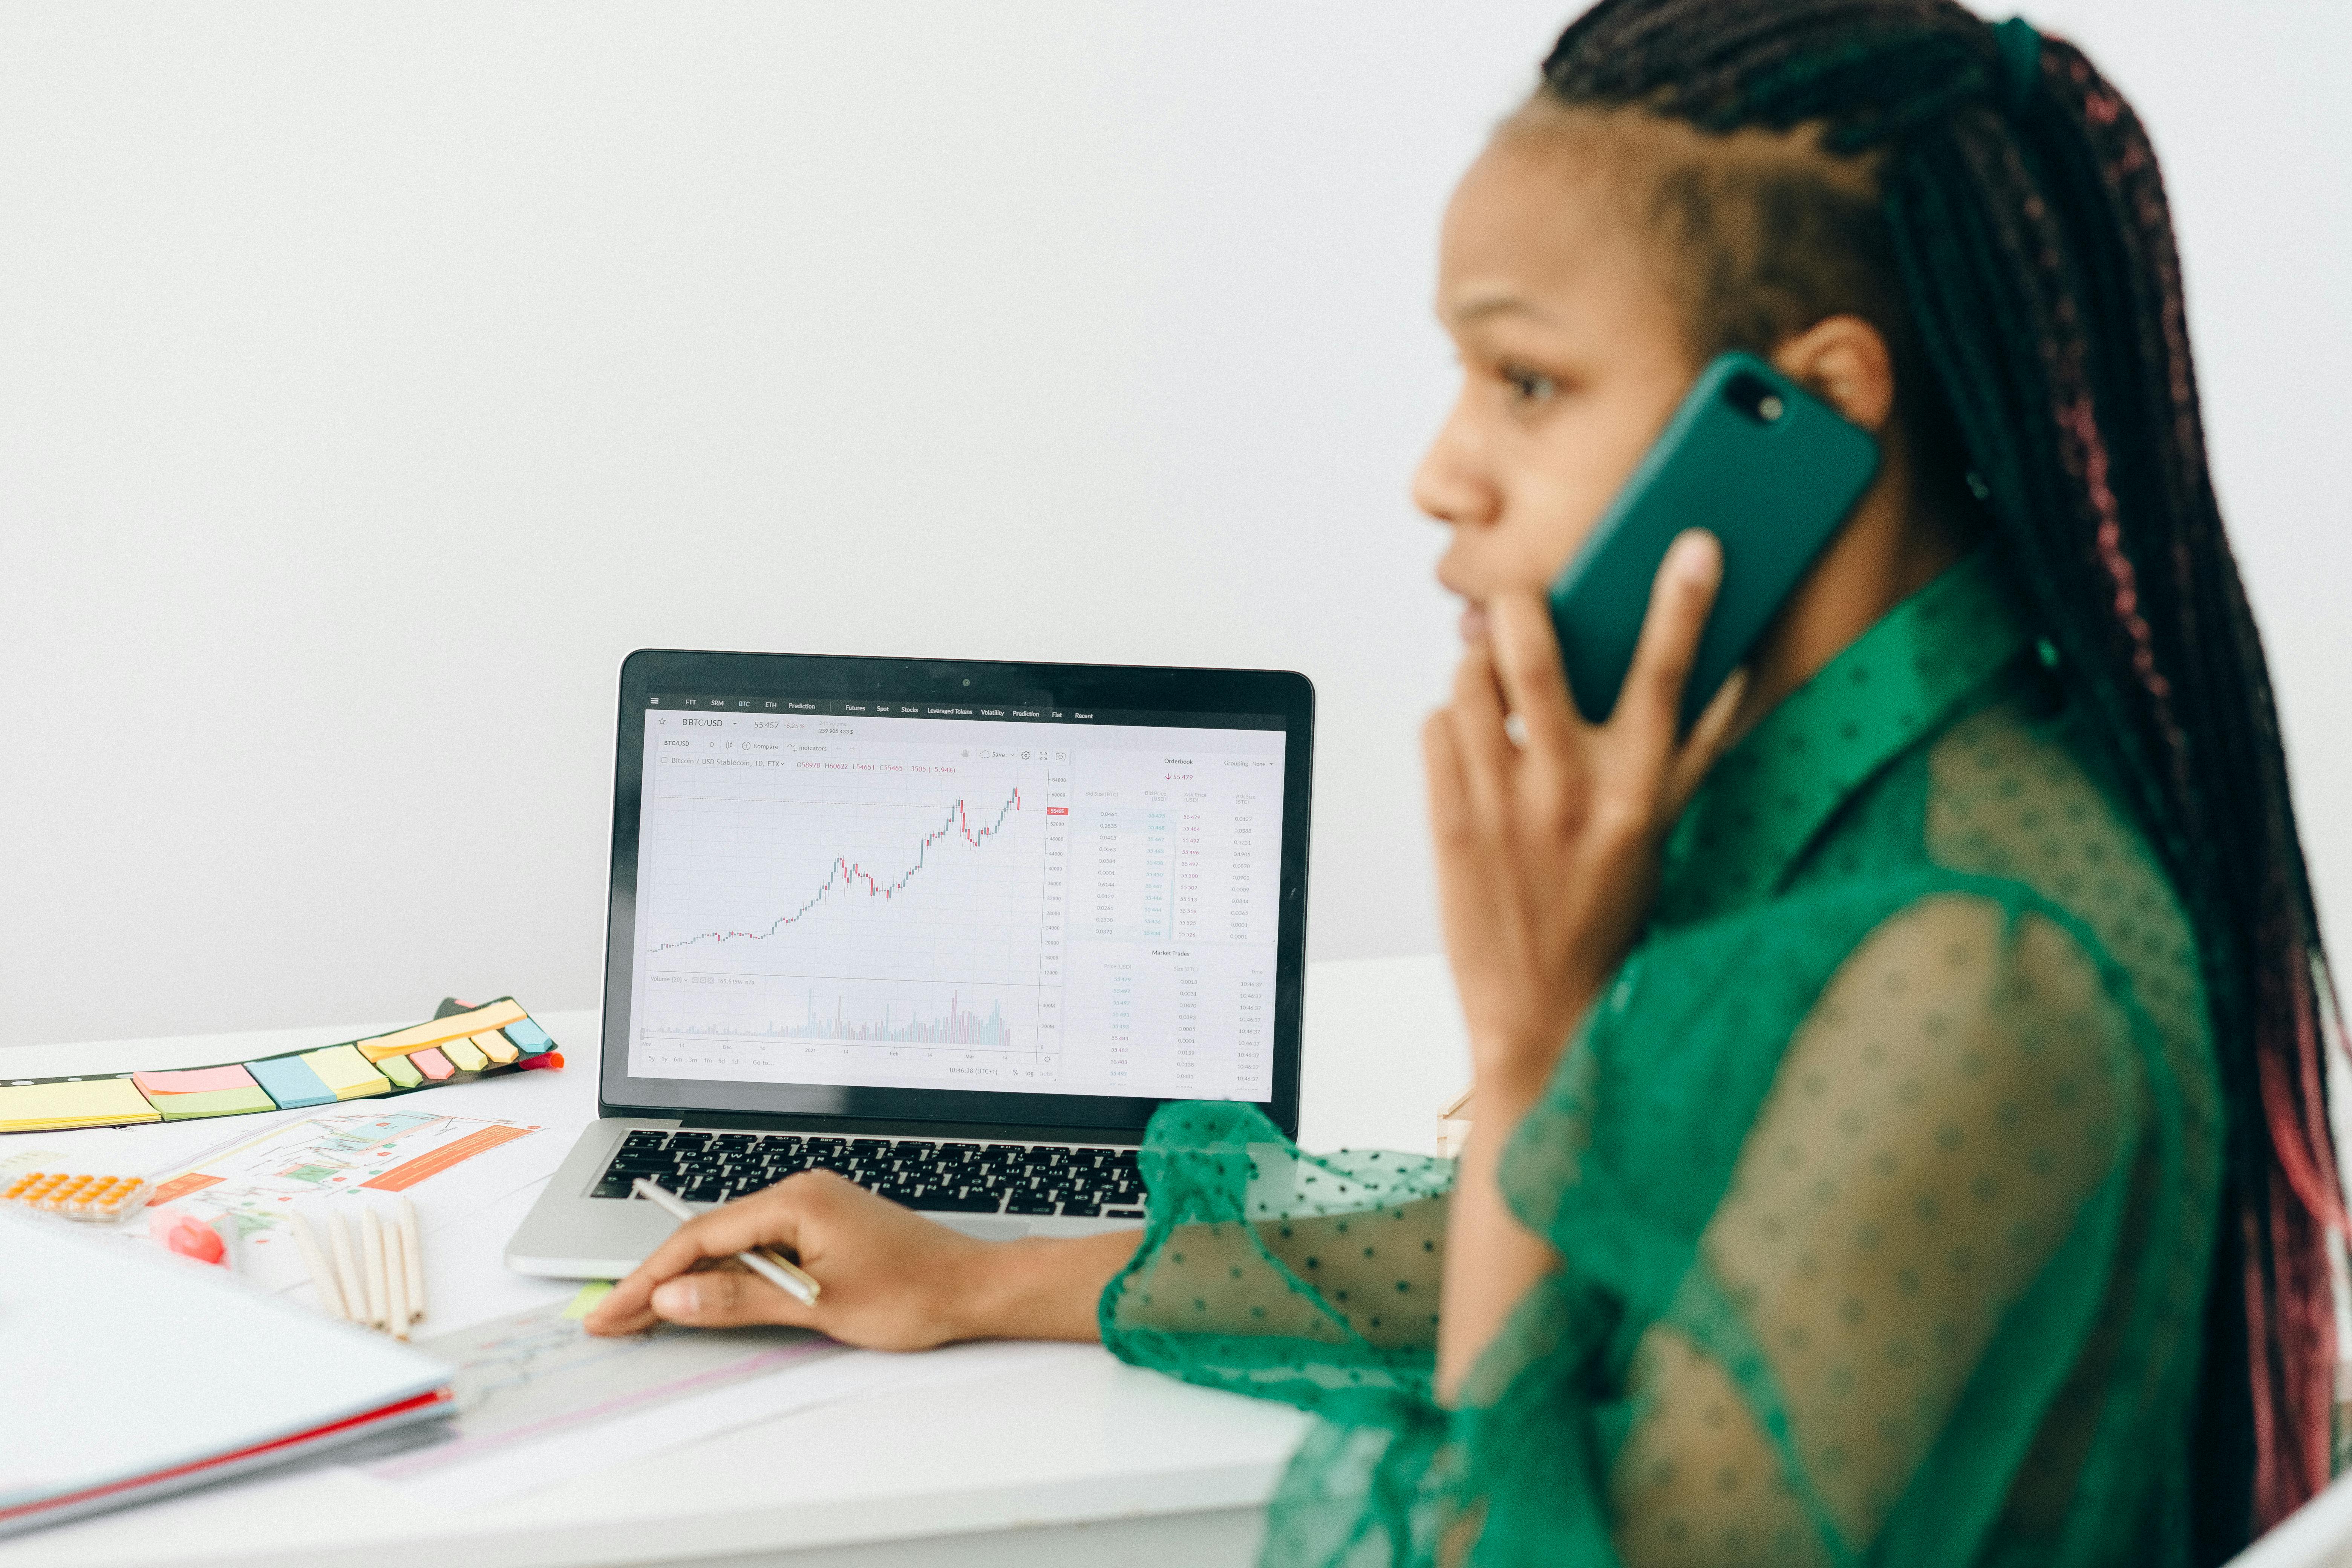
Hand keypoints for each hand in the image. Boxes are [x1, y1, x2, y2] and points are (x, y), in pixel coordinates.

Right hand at [583, 1170, 993, 1348]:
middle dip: (657, 1281)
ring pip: (731, 1246)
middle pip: (709, 1239)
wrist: (973, 1288)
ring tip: (642, 1314)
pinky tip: (703, 1300)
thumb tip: (673, 1299)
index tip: (612, 1310)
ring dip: (690, 1281)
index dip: (649, 1278)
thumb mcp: (817, 1306)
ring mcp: (811, 1209)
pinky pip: (760, 1249)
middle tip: (610, 1318)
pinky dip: (728, 1277)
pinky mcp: (822, 1228)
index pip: (700, 1239)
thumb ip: (739, 1300)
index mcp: (795, 1201)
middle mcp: (799, 1194)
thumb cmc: (912, 1294)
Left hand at [1423, 531, 1743, 1094]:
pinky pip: (1434, 727)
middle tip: (1517, 605)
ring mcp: (1501, 806)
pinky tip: (1467, 745)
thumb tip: (1732, 678)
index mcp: (1636, 794)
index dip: (1684, 604)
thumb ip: (1690, 757)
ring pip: (1467, 679)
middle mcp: (1569, 792)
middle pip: (1535, 654)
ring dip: (1474, 665)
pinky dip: (1447, 721)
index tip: (1695, 545)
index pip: (1666, 679)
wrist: (1539, 1013)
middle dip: (1519, 608)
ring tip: (1488, 684)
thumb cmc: (1604, 917)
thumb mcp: (1660, 838)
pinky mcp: (1447, 823)